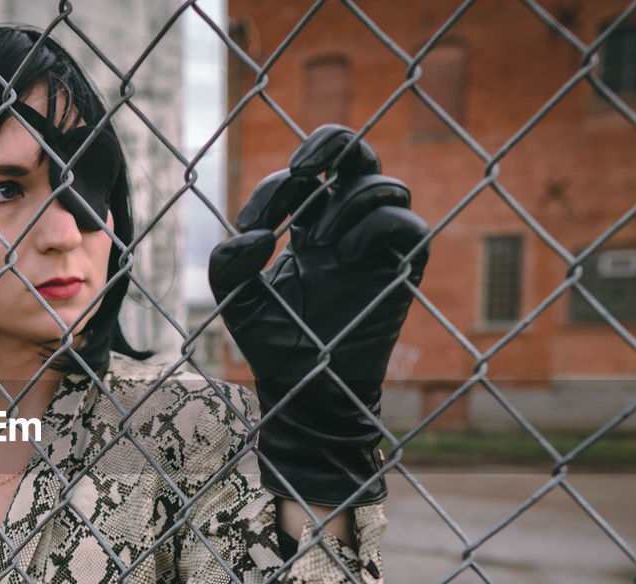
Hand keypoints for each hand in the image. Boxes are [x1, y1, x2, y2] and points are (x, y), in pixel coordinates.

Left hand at [209, 125, 428, 505]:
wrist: (305, 389)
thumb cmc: (274, 344)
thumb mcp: (236, 300)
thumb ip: (226, 264)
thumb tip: (252, 235)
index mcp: (309, 227)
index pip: (303, 177)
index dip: (275, 186)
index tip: (249, 224)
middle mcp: (348, 226)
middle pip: (357, 154)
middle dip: (331, 142)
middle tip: (300, 166)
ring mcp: (377, 246)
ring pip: (384, 185)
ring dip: (348, 202)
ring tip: (320, 243)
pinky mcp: (401, 271)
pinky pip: (409, 226)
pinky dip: (378, 227)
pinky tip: (345, 256)